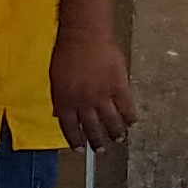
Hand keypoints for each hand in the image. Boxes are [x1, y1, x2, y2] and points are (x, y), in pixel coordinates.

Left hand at [52, 30, 138, 152]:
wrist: (84, 36)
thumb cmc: (66, 53)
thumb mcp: (55, 79)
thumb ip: (59, 98)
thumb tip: (58, 113)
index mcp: (65, 101)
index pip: (70, 128)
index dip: (76, 141)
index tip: (80, 151)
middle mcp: (84, 103)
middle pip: (93, 129)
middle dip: (97, 142)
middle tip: (101, 150)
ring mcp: (103, 96)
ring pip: (112, 122)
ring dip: (115, 133)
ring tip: (118, 139)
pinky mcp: (120, 87)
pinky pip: (127, 108)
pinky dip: (130, 118)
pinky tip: (131, 122)